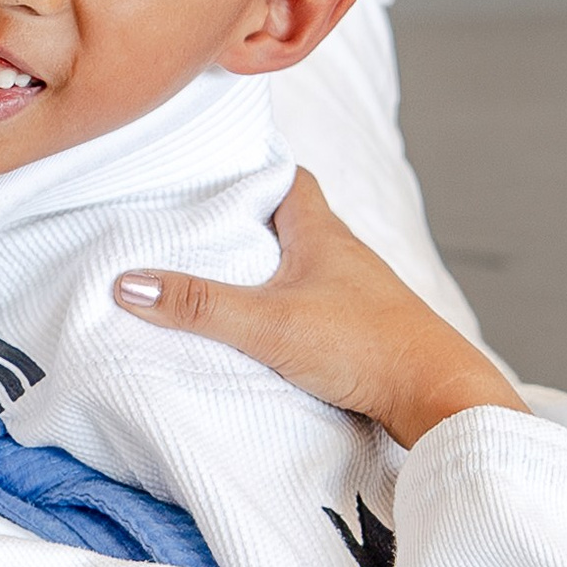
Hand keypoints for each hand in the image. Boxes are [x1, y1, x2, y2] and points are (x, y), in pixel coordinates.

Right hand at [113, 167, 524, 449]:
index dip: (253, 169)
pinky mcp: (362, 332)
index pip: (289, 178)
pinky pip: (313, 305)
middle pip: (290, 222)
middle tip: (196, 225)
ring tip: (215, 277)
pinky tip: (260, 330)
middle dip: (247, 222)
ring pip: (302, 266)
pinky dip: (284, 307)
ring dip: (266, 268)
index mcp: (322, 233)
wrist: (439, 398)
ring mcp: (356, 295)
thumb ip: (199, 305)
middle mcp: (342, 256)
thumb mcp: (268, 323)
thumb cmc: (365, 346)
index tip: (212, 170)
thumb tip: (127, 283)